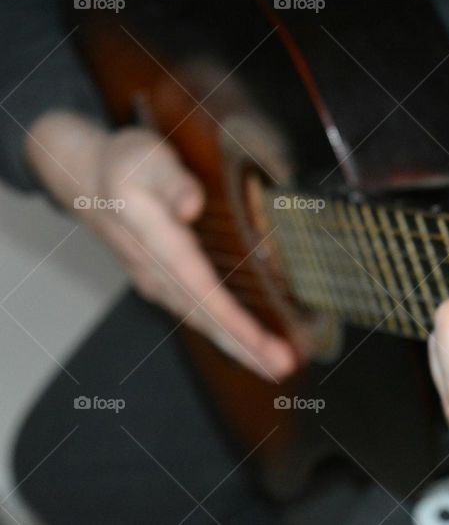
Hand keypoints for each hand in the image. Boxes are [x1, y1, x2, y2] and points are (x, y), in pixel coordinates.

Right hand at [26, 111, 294, 379]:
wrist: (88, 178)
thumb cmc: (125, 164)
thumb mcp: (146, 158)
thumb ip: (171, 180)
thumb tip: (191, 205)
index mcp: (152, 241)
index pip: (198, 287)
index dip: (230, 318)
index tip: (260, 341)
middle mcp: (154, 272)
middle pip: (203, 316)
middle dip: (244, 346)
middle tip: (283, 367)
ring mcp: (158, 282)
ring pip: (203, 321)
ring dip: (240, 347)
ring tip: (278, 366)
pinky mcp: (167, 284)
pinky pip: (201, 314)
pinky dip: (228, 333)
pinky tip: (252, 344)